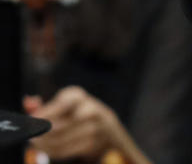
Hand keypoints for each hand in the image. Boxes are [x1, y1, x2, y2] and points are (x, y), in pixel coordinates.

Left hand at [24, 87, 147, 162]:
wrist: (106, 126)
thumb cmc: (74, 113)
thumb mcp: (61, 104)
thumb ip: (43, 105)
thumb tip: (28, 102)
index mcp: (77, 96)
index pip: (63, 103)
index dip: (46, 112)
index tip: (33, 120)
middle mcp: (90, 109)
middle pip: (61, 124)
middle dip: (44, 133)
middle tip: (32, 138)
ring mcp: (94, 127)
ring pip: (63, 139)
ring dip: (46, 145)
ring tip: (37, 145)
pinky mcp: (93, 143)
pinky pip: (68, 150)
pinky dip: (55, 151)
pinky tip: (48, 149)